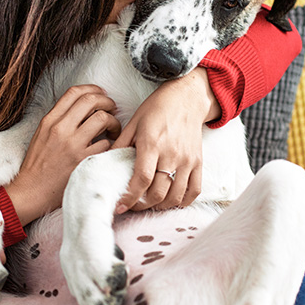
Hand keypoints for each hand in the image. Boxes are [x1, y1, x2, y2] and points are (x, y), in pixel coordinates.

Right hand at [4, 85, 120, 224]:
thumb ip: (59, 120)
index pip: (74, 92)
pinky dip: (110, 144)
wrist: (31, 192)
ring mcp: (73, 145)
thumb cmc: (38, 165)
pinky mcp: (83, 161)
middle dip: (107, 101)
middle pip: (91, 100)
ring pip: (102, 119)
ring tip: (113, 130)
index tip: (101, 95)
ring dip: (114, 122)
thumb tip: (82, 107)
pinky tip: (107, 148)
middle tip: (112, 109)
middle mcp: (61, 129)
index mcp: (50, 120)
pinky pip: (105, 144)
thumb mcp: (42, 135)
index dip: (92, 89)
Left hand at [114, 67, 220, 211]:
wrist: (186, 98)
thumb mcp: (134, 123)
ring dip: (160, 206)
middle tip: (132, 205)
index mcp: (152, 143)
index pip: (142, 179)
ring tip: (149, 204)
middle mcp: (171, 154)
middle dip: (141, 205)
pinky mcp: (198, 162)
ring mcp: (187, 160)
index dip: (130, 197)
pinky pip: (194, 191)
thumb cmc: (157, 109)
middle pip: (158, 192)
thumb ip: (120, 145)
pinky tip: (170, 201)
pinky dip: (182, 202)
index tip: (120, 206)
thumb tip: (105, 164)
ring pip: (175, 196)